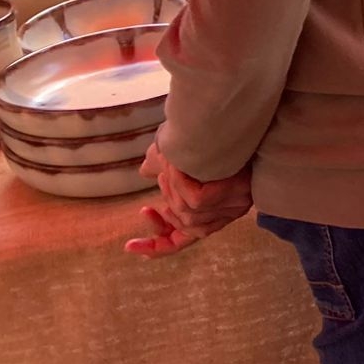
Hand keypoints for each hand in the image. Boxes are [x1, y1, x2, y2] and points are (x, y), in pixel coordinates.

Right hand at [123, 137, 252, 256]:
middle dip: (168, 198)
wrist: (228, 117)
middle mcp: (228, 214)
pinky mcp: (235, 196)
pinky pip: (196, 200)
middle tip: (161, 175)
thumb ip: (162, 167)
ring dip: (173, 187)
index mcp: (213, 212)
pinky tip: (177, 166)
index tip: (128, 246)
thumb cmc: (207, 134)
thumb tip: (145, 171)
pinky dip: (182, 182)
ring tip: (170, 165)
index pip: (181, 241)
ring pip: (187, 211)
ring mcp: (235, 206)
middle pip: (183, 224)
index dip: (156, 247)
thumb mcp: (177, 154)